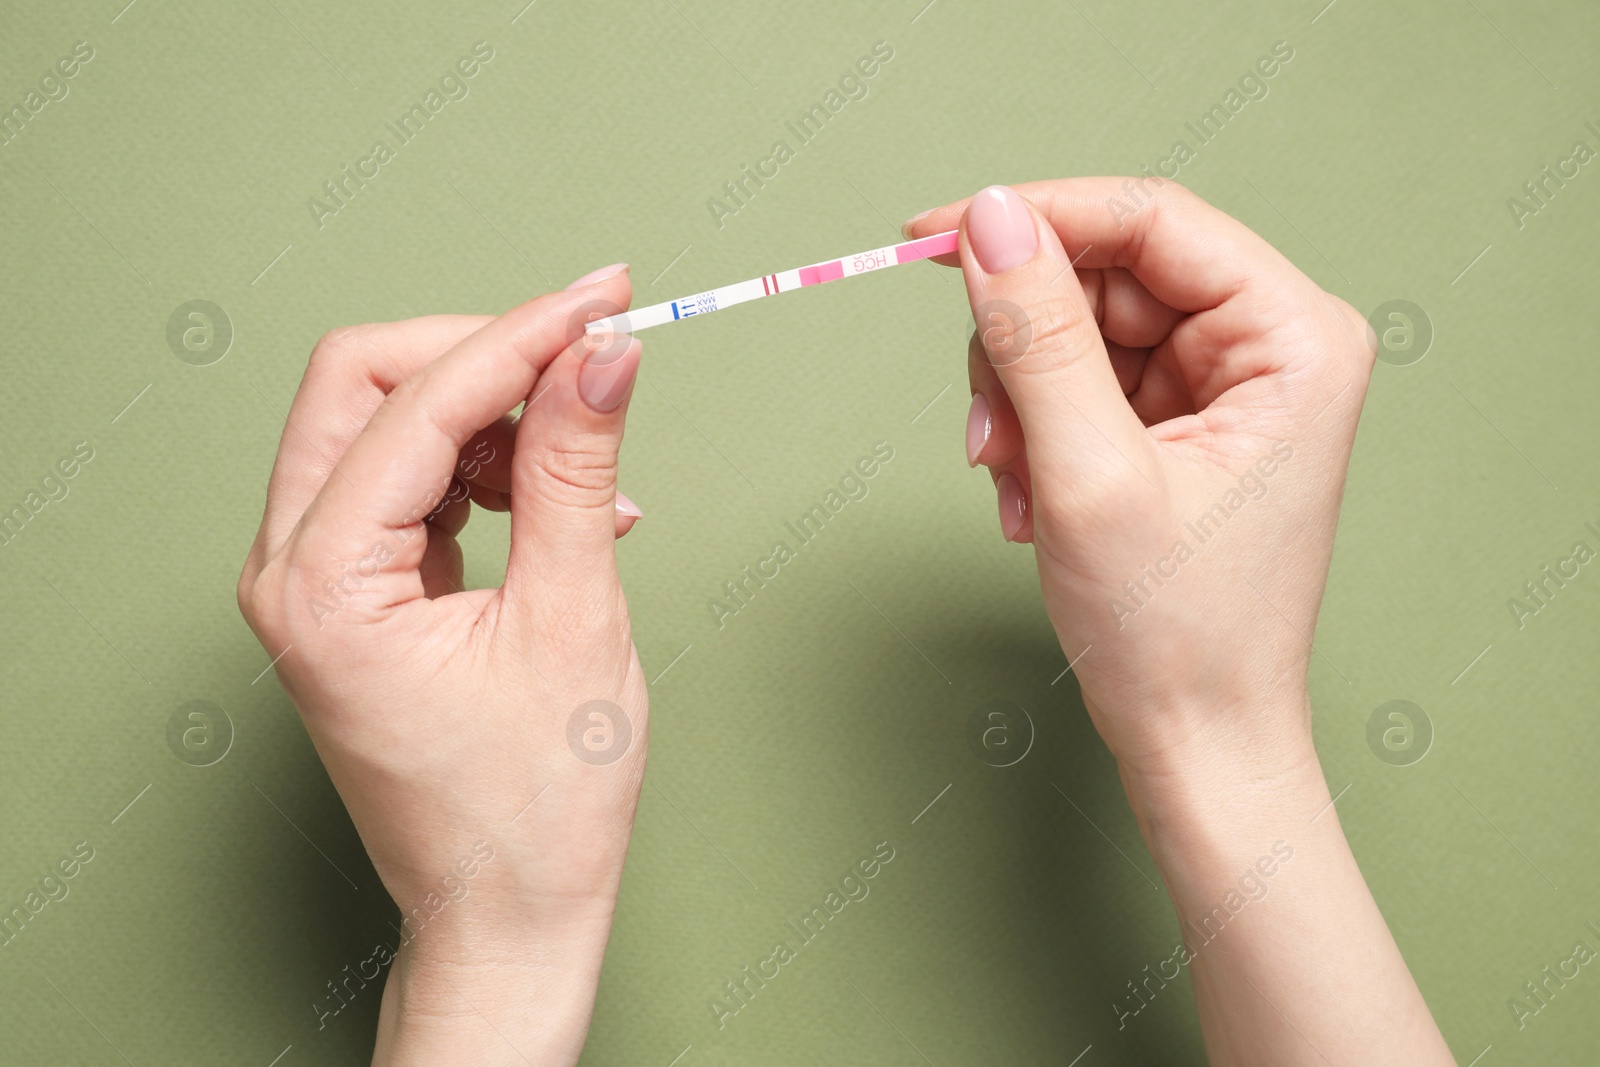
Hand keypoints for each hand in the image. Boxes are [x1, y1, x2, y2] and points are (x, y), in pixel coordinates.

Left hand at [237, 264, 647, 1065]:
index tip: (605, 302)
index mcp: (322, 585)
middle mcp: (290, 572)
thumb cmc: (534, 806)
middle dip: (483, 354)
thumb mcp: (571, 622)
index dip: (519, 336)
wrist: (509, 911)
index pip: (414, 401)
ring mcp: (314, 582)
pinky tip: (563, 507)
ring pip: (382, 422)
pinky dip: (486, 469)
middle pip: (362, 383)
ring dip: (490, 415)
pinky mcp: (352, 592)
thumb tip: (600, 353)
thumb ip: (572, 470)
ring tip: (587, 472)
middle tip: (589, 349)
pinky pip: (407, 482)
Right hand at [905, 183, 1453, 1064]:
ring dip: (1020, 401)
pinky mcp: (1182, 423)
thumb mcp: (1090, 473)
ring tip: (1016, 487)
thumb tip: (989, 220)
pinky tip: (1030, 500)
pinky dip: (1034, 432)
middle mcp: (1269, 345)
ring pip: (1077, 328)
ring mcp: (1224, 386)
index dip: (1034, 218)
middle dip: (1023, 347)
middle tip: (988, 434)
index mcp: (1292, 337)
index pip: (1148, 220)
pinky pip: (1079, 382)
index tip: (931, 239)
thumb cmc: (1176, 634)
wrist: (1197, 743)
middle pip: (1104, 274)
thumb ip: (1037, 337)